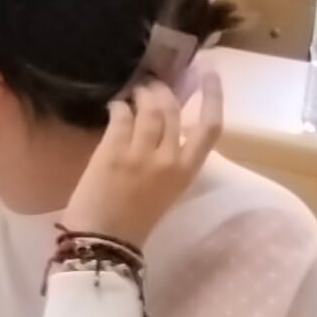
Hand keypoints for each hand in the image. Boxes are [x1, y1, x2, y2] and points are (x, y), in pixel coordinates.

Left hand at [57, 75, 221, 251]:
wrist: (103, 242)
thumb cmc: (134, 221)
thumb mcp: (165, 191)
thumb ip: (170, 162)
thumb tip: (165, 131)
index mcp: (188, 172)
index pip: (211, 127)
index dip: (213, 96)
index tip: (210, 74)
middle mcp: (170, 158)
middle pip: (174, 111)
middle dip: (164, 92)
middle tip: (152, 84)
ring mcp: (141, 153)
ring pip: (149, 110)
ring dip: (142, 94)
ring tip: (135, 90)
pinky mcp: (112, 152)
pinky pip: (120, 118)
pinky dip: (119, 107)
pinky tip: (115, 106)